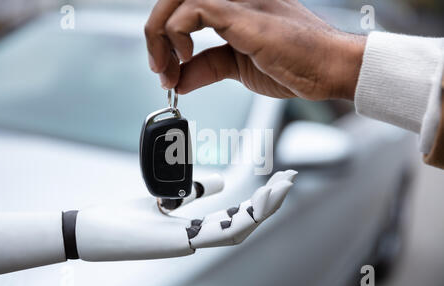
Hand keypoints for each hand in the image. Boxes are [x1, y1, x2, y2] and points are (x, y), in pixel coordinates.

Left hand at [75, 170, 296, 261]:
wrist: (94, 231)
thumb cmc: (126, 216)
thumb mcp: (169, 197)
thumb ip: (197, 191)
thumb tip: (224, 182)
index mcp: (198, 228)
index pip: (239, 214)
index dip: (262, 200)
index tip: (278, 179)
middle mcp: (200, 239)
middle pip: (246, 223)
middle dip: (270, 203)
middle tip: (289, 179)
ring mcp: (192, 244)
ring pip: (240, 230)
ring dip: (264, 210)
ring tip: (283, 187)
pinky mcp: (180, 244)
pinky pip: (220, 233)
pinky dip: (244, 219)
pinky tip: (258, 201)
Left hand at [144, 0, 365, 100]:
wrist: (330, 69)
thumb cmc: (297, 64)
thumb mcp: (237, 68)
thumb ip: (206, 68)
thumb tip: (179, 80)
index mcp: (232, 7)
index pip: (184, 7)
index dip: (165, 35)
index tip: (165, 68)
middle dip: (155, 32)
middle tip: (160, 68)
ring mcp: (239, 1)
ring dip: (159, 33)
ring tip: (167, 67)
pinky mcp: (243, 15)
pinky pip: (195, 8)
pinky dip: (177, 32)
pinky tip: (185, 56)